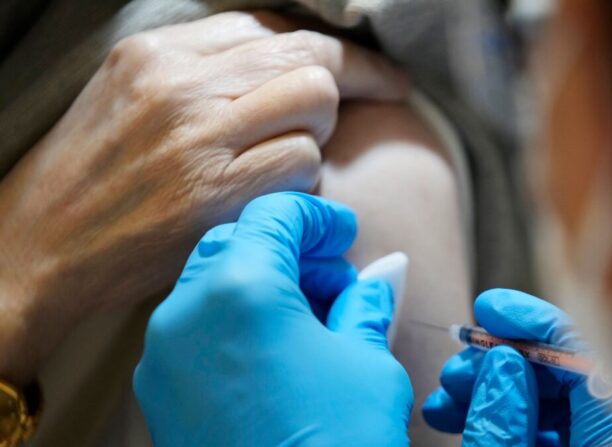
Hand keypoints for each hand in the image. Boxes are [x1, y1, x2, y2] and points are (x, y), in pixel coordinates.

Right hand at [0, 11, 406, 384]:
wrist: (40, 246)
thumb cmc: (90, 177)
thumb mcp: (130, 96)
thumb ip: (204, 73)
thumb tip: (283, 63)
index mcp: (157, 53)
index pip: (270, 27)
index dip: (328, 47)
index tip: (361, 68)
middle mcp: (180, 83)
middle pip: (308, 57)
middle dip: (356, 79)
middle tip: (377, 96)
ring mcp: (198, 136)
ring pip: (315, 102)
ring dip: (320, 133)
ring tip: (291, 158)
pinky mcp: (214, 192)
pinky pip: (304, 163)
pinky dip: (306, 180)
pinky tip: (275, 195)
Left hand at [134, 192, 412, 445]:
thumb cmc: (337, 443)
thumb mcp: (366, 362)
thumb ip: (367, 302)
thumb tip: (385, 272)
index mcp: (241, 288)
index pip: (275, 215)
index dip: (318, 217)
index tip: (347, 235)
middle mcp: (186, 313)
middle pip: (237, 242)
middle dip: (290, 249)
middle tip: (337, 277)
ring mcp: (164, 356)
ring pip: (210, 284)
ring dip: (262, 282)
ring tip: (315, 317)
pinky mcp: (160, 394)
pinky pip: (194, 330)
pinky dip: (235, 320)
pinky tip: (280, 349)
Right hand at [423, 289, 611, 445]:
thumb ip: (503, 419)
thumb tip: (501, 357)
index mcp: (610, 439)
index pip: (584, 359)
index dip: (534, 323)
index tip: (488, 306)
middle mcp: (604, 437)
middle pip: (560, 374)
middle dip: (499, 359)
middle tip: (456, 365)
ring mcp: (586, 443)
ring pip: (542, 397)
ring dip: (489, 385)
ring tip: (447, 392)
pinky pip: (535, 423)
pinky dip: (495, 412)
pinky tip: (456, 411)